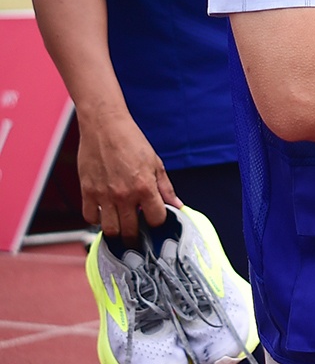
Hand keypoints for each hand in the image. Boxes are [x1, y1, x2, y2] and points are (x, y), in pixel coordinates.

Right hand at [76, 116, 177, 239]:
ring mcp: (104, 195)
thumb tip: (177, 206)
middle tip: (137, 233)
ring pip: (110, 229)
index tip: (155, 219)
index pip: (156, 220)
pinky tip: (105, 212)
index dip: (158, 222)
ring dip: (117, 231)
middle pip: (130, 231)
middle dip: (136, 236)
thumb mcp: (156, 163)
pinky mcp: (87, 192)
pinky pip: (90, 217)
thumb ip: (166, 188)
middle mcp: (124, 195)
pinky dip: (97, 219)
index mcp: (145, 187)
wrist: (105, 127)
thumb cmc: (131, 142)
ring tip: (121, 225)